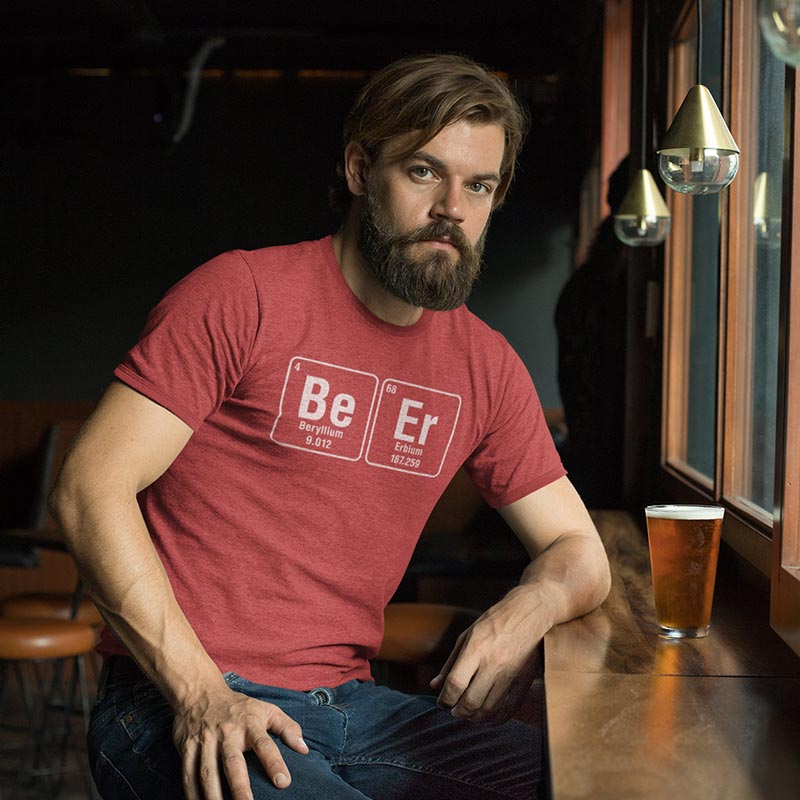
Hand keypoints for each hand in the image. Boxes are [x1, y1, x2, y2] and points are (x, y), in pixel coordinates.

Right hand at [172, 684, 307, 799]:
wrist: (200, 691)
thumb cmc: (239, 706)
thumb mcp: (266, 710)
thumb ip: (287, 728)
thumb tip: (304, 749)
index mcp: (249, 723)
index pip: (264, 744)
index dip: (274, 763)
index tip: (284, 782)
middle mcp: (227, 732)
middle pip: (233, 762)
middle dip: (240, 787)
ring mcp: (205, 740)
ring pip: (208, 772)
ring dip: (213, 796)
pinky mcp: (186, 747)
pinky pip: (188, 774)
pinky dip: (192, 793)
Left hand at [430, 590, 543, 723]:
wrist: (529, 612)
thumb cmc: (494, 621)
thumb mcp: (467, 635)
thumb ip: (451, 662)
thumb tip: (435, 686)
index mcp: (476, 648)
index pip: (455, 683)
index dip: (445, 698)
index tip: (442, 702)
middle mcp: (493, 662)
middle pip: (471, 701)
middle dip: (459, 711)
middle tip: (454, 711)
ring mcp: (510, 673)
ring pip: (489, 708)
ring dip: (475, 717)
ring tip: (469, 714)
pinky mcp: (524, 679)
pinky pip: (510, 708)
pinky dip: (497, 719)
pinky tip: (488, 719)